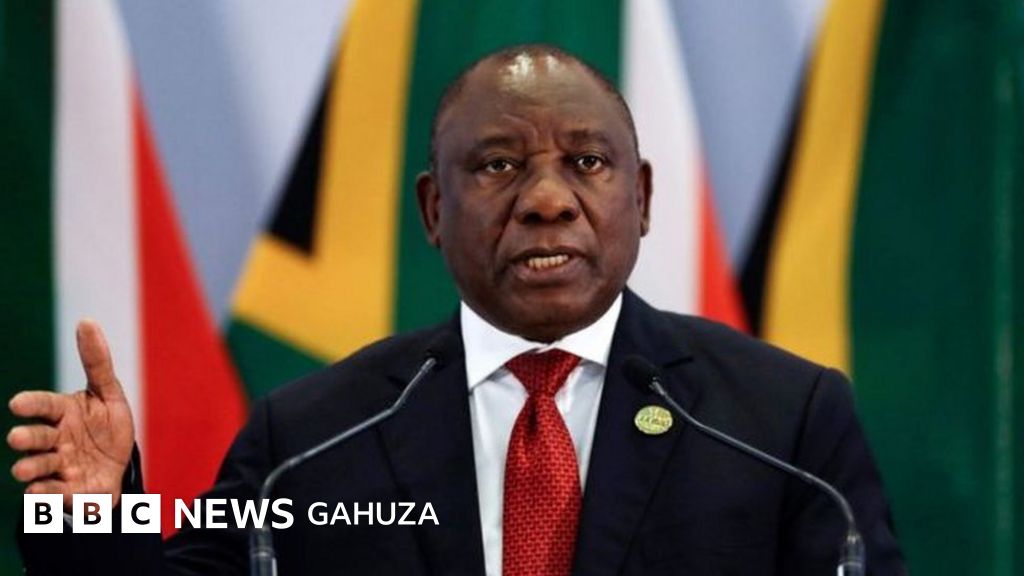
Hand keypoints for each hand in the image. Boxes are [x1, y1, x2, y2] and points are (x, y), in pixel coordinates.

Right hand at [7, 320, 135, 506]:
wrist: (118, 470)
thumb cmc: (108, 428)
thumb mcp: (110, 395)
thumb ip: (97, 362)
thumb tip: (86, 321)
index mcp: (63, 413)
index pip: (45, 405)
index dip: (32, 404)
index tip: (18, 403)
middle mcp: (55, 439)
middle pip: (37, 437)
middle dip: (27, 438)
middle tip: (17, 438)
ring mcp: (56, 466)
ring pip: (36, 466)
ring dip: (30, 467)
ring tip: (23, 469)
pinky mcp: (62, 491)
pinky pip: (48, 493)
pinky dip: (44, 494)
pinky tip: (40, 491)